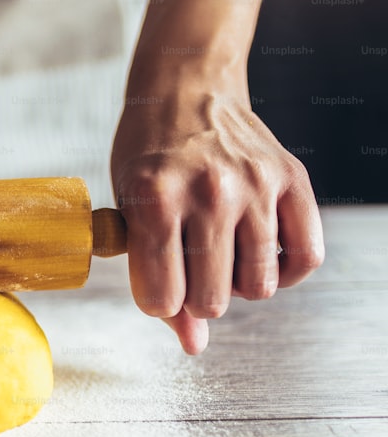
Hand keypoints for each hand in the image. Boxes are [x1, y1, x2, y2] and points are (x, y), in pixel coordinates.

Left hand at [111, 87, 324, 354]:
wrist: (184, 90)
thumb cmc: (148, 158)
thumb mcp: (131, 213)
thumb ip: (155, 279)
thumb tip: (194, 346)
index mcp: (155, 201)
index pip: (161, 298)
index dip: (158, 301)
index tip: (158, 281)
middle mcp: (208, 192)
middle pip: (212, 300)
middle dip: (197, 298)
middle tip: (189, 266)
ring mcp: (255, 184)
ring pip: (258, 288)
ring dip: (238, 285)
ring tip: (221, 255)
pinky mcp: (291, 178)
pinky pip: (306, 257)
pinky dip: (284, 272)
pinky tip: (260, 257)